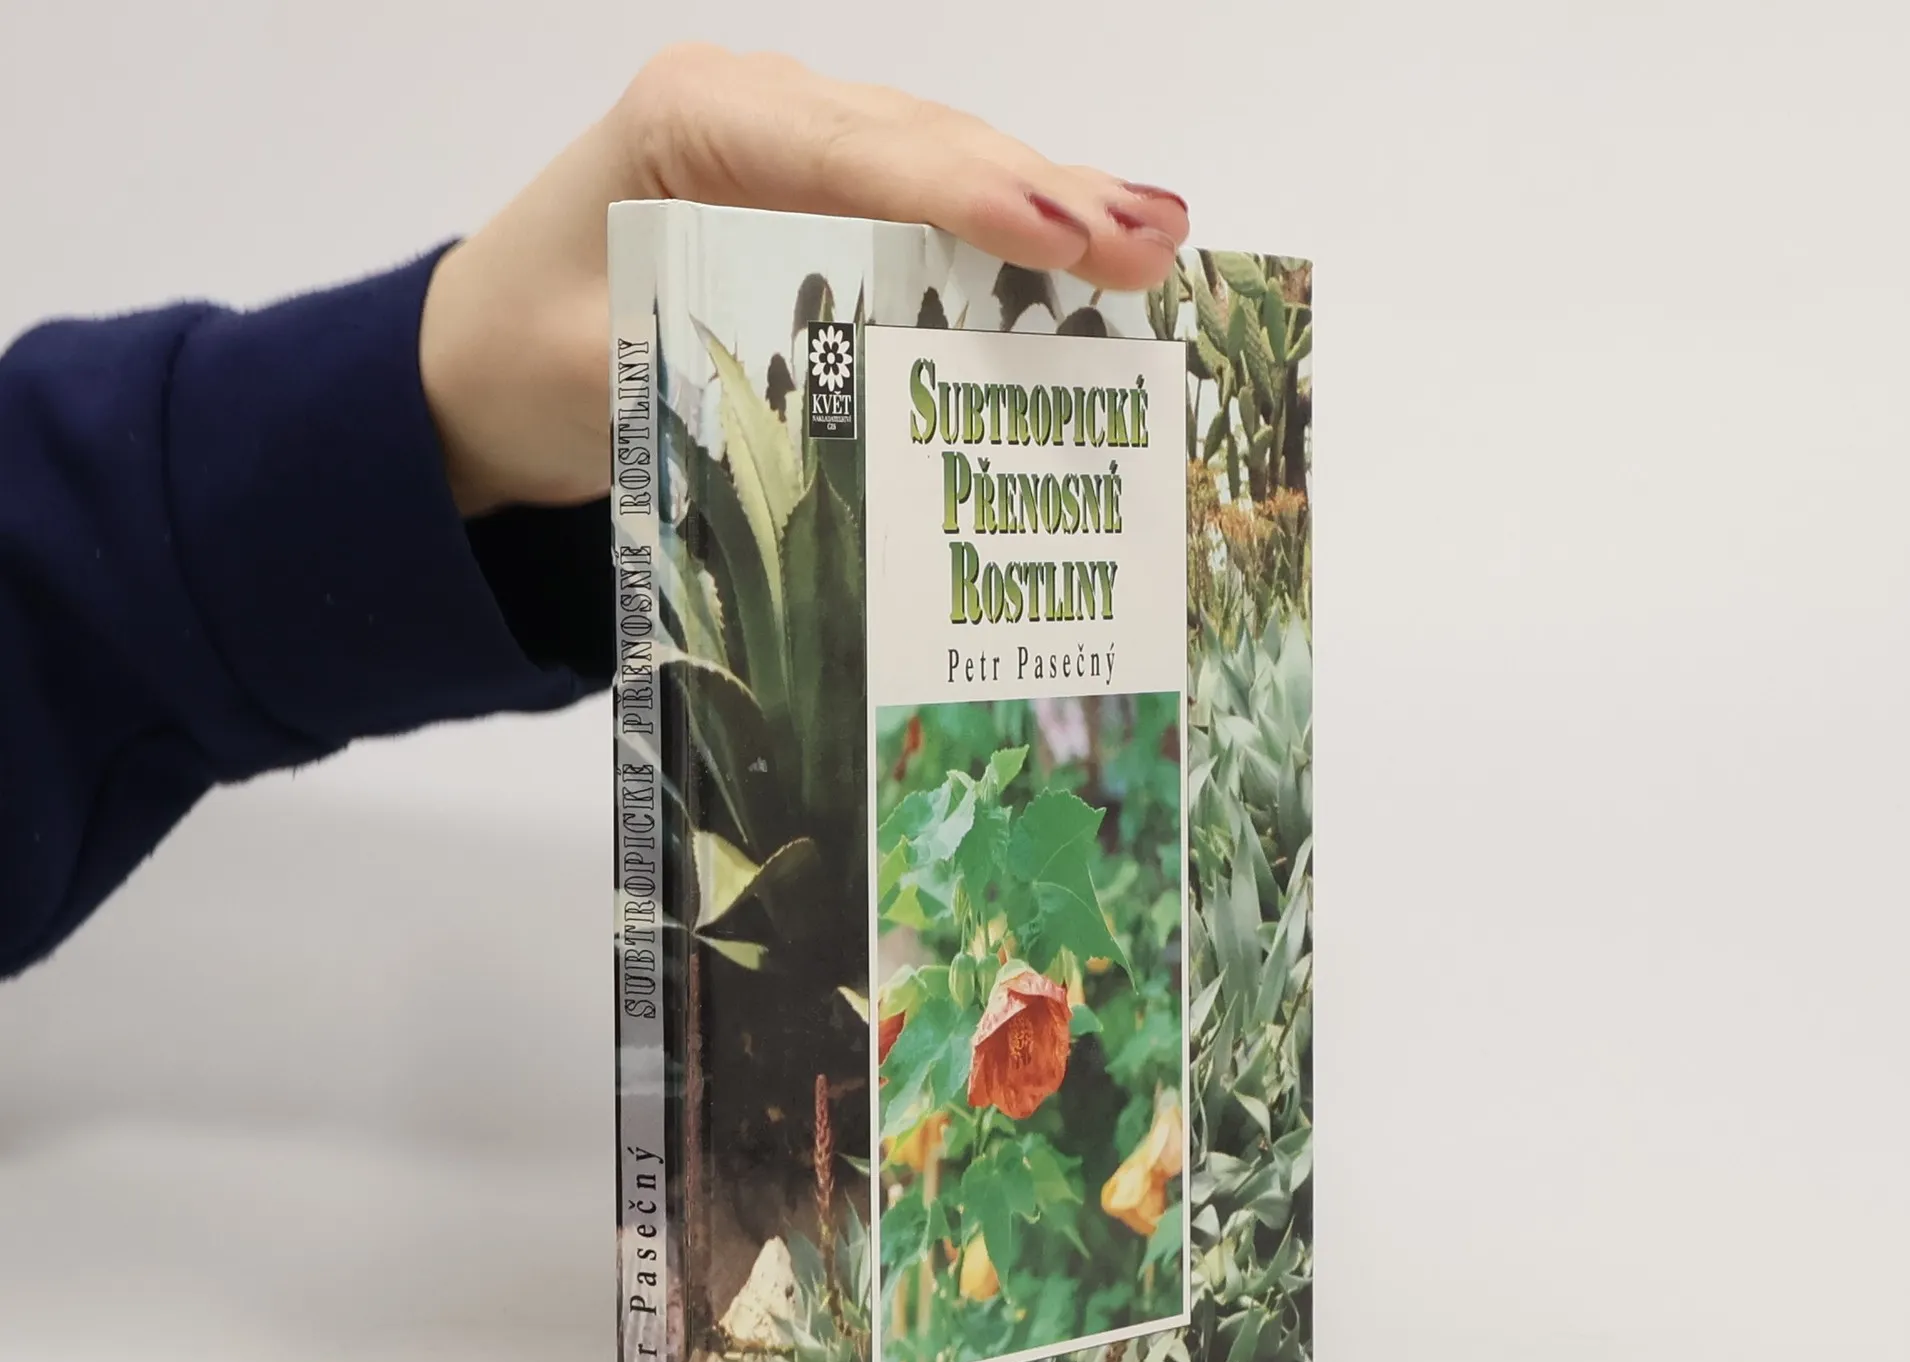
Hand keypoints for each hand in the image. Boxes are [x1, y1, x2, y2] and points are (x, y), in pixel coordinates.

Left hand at [419, 44, 1190, 515]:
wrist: (470, 372)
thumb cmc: (520, 363)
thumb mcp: (603, 377)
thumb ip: (725, 371)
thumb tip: (865, 416)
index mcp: (693, 124)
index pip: (858, 151)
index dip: (973, 195)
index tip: (1069, 234)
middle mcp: (755, 115)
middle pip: (924, 145)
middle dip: (1045, 194)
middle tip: (1156, 245)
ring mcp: (792, 154)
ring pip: (941, 168)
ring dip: (1050, 207)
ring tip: (1156, 241)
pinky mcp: (814, 206)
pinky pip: (923, 211)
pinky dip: (1006, 241)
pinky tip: (1088, 255)